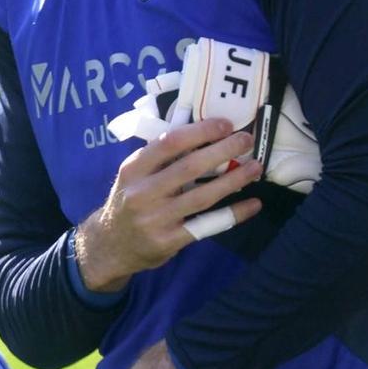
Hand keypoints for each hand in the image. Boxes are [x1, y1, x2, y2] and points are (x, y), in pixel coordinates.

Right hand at [77, 119, 262, 290]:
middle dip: (222, 150)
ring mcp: (155, 219)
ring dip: (233, 180)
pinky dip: (233, 214)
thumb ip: (160, 156)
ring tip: (256, 167)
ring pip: (202, 196)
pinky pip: (207, 225)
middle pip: (189, 167)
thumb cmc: (130, 201)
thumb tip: (200, 130)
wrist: (111, 245)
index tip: (225, 124)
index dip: (200, 131)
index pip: (168, 143)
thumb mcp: (134, 175)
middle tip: (246, 140)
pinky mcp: (168, 241)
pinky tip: (253, 204)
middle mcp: (142, 193)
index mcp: (133, 169)